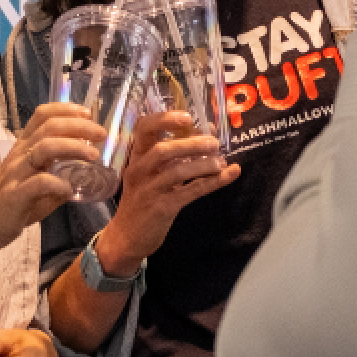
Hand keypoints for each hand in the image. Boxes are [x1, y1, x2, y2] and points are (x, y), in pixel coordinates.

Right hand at [0, 103, 103, 252]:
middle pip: (50, 127)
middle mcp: (19, 154)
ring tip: (93, 156)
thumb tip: (87, 172)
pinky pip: (39, 182)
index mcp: (24, 146)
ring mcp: (16, 173)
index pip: (43, 115)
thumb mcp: (36, 180)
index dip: (66, 109)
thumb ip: (59, 173)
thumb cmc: (12, 201)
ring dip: (73, 148)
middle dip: (79, 126)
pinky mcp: (15, 194)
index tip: (88, 113)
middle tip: (101, 134)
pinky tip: (70, 189)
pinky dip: (59, 183)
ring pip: (45, 147)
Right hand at [91, 111, 238, 276]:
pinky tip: (229, 175)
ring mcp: (149, 190)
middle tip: (214, 143)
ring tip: (221, 162)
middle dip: (190, 144)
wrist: (127, 238)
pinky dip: (212, 182)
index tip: (188, 118)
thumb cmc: (142, 201)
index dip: (164, 119)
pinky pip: (190, 191)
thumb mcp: (151, 175)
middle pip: (163, 150)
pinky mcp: (161, 208)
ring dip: (203, 164)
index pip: (143, 129)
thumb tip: (208, 132)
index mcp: (136, 158)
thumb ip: (174, 155)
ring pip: (177, 172)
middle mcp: (139, 171)